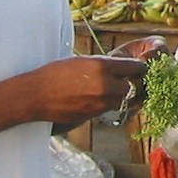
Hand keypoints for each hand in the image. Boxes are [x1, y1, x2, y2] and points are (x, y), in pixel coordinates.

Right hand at [19, 56, 147, 126]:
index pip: (135, 67)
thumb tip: (120, 68)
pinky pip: (108, 110)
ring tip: (113, 91)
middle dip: (133, 85)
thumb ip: (104, 65)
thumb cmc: (56, 73)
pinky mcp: (93, 115)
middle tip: (130, 82)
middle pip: (133, 87)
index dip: (140, 68)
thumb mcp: (82, 61)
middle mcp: (105, 85)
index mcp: (102, 66)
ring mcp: (99, 102)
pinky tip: (99, 100)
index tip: (141, 69)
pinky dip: (108, 105)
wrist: (36, 95)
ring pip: (122, 101)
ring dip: (121, 97)